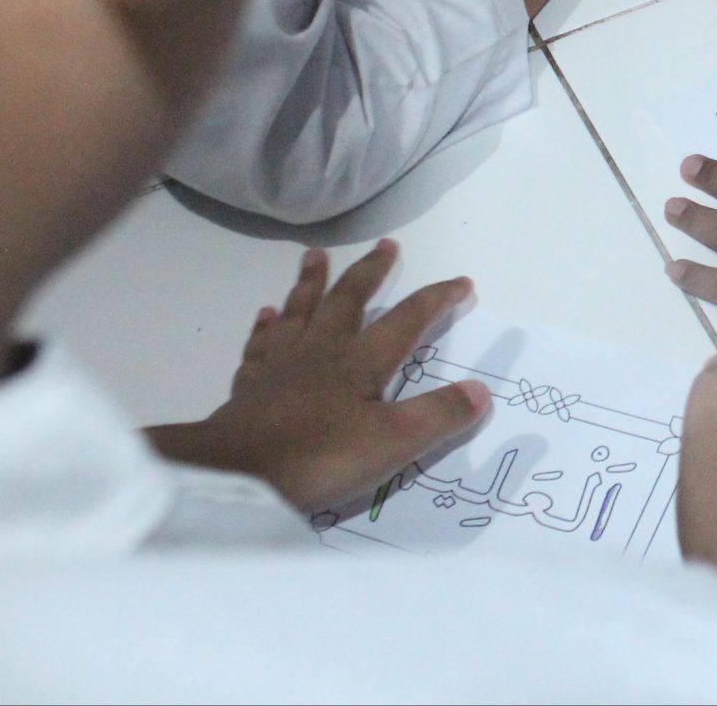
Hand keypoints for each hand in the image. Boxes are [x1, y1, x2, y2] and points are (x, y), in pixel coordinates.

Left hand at [145, 242, 488, 511]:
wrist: (234, 472)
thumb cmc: (320, 456)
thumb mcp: (394, 442)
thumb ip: (439, 415)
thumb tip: (481, 389)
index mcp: (361, 362)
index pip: (407, 319)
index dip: (436, 298)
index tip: (461, 282)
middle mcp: (322, 351)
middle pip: (349, 300)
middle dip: (371, 272)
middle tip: (386, 245)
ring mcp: (282, 365)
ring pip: (300, 311)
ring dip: (312, 283)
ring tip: (315, 255)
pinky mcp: (250, 386)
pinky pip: (261, 345)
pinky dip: (266, 327)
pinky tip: (266, 316)